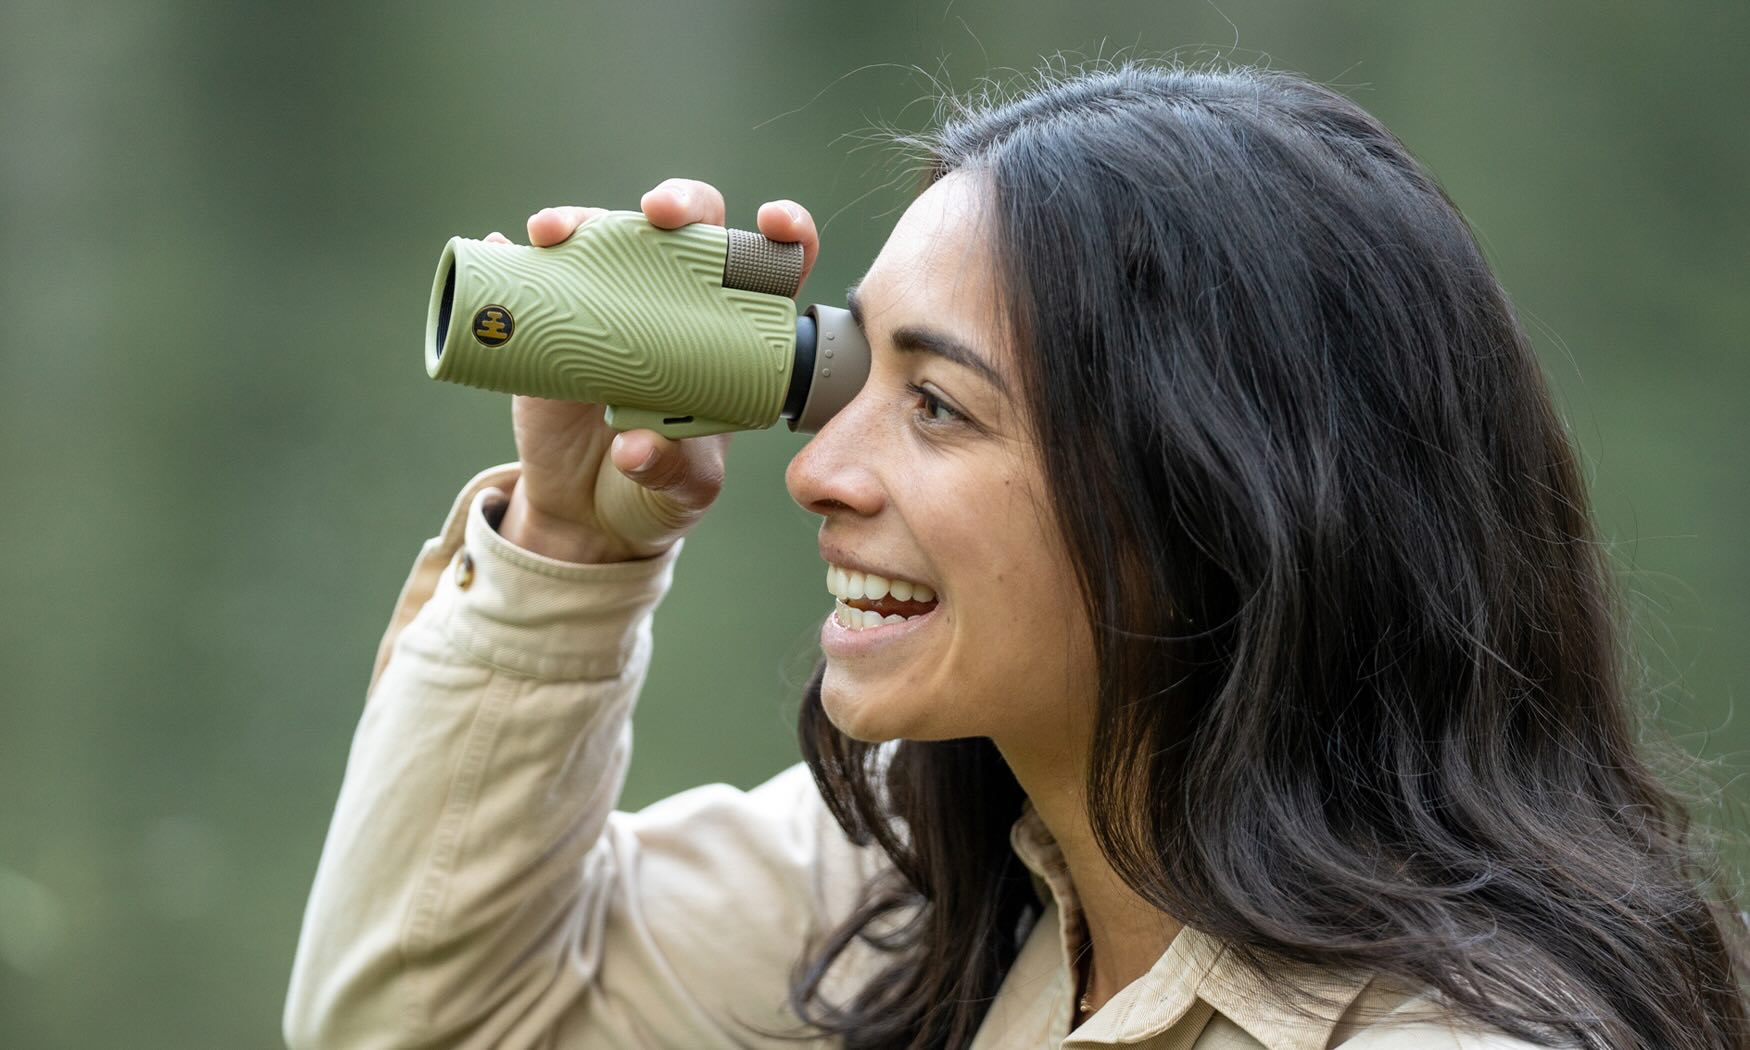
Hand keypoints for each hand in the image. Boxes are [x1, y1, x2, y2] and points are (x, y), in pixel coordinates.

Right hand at [488, 179, 820, 562]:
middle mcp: (676, 304)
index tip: (773, 222)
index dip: (783, 232)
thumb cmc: (659, 491)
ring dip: (583, 220)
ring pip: (607, 236)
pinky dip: (512, 253)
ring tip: (552, 233)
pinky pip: (535, 274)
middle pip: (689, 228)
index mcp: (732, 335)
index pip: (769, 268)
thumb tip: (634, 448)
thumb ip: (671, 471)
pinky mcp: (555, 321)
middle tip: (659, 214)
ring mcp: (612, 305)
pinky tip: (499, 244)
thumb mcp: (682, 491)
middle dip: (680, 202)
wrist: (587, 515)